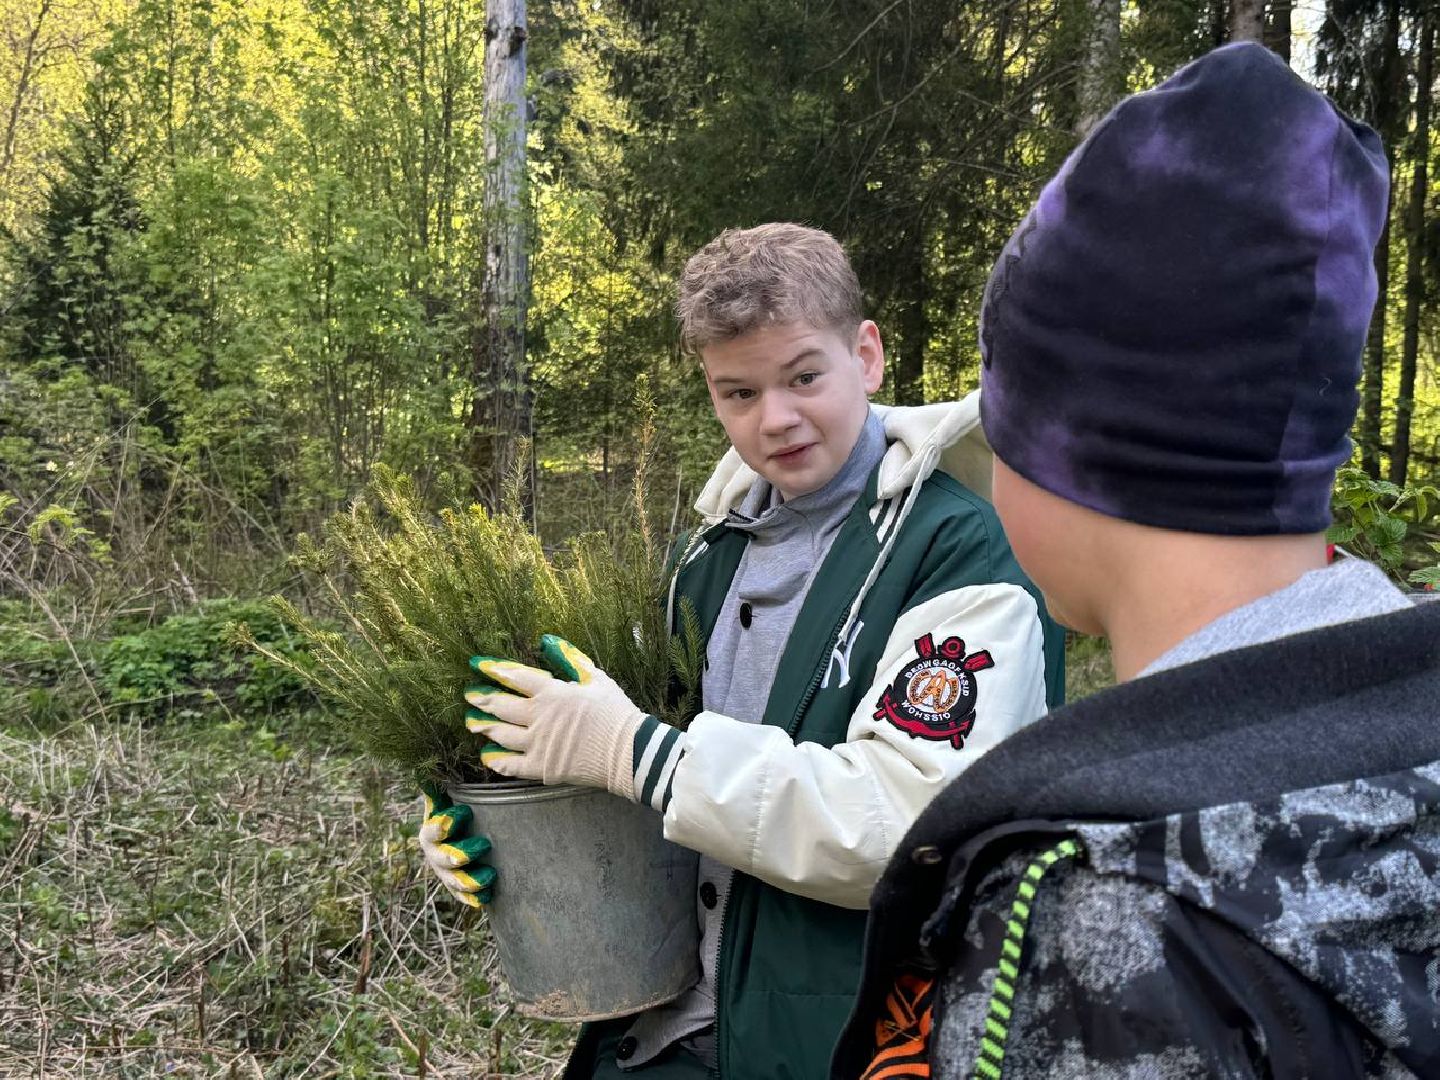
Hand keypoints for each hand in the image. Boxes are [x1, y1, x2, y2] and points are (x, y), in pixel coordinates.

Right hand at [417, 784, 495, 907]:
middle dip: (461, 854)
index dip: (445, 824)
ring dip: (471, 880)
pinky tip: (487, 897)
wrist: (460, 838)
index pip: (433, 830)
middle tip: (484, 844)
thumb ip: (439, 791)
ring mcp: (446, 874)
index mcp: (430, 833)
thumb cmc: (457, 815)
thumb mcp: (448, 801)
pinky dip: (474, 898)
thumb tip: (424, 772)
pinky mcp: (458, 888)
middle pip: (443, 859)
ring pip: (454, 882)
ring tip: (491, 874)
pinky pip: (464, 897)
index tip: (465, 812)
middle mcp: (435, 855)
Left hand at [465, 634, 646, 799]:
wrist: (630, 751)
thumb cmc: (616, 712)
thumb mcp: (597, 678)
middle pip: (502, 705)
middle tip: (470, 695)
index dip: (494, 669)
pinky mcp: (542, 768)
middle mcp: (540, 717)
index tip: (478, 665)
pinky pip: (512, 765)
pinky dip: (497, 760)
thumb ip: (570, 658)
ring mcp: (539, 744)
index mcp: (553, 692)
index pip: (516, 677)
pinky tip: (488, 755)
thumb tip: (547, 641)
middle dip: (482, 698)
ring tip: (472, 722)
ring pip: (501, 734)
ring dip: (484, 726)